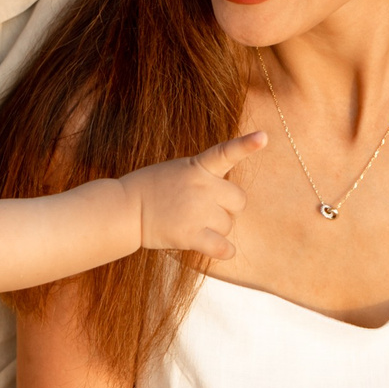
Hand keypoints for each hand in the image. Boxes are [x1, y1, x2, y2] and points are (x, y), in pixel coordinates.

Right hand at [123, 131, 264, 260]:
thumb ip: (203, 177)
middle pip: (238, 201)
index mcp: (197, 166)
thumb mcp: (177, 170)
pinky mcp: (190, 234)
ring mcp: (196, 211)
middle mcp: (201, 186)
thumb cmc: (151, 190)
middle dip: (226, 208)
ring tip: (192, 224)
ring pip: (228, 225)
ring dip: (217, 228)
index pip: (225, 152)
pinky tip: (219, 249)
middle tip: (205, 211)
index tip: (264, 137)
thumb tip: (227, 200)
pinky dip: (224, 251)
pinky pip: (222, 247)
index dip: (246, 145)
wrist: (124, 210)